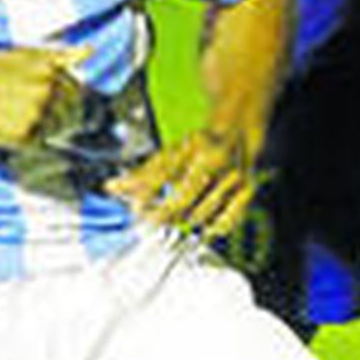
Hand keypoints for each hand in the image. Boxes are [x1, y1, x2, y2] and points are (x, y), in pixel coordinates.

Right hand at [0, 46, 86, 151]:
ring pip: (57, 129)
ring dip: (44, 128)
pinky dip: (29, 139)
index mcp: (49, 70)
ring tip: (17, 116)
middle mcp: (45, 91)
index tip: (47, 99)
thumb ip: (59, 55)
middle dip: (58, 116)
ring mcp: (35, 113)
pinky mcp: (23, 134)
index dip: (65, 99)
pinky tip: (10, 125)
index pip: (77, 92)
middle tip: (29, 110)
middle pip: (71, 113)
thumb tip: (89, 51)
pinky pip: (39, 142)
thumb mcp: (26, 55)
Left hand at [106, 125, 255, 236]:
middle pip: (181, 202)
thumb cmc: (200, 146)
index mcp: (192, 145)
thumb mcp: (170, 153)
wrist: (239, 132)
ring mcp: (233, 175)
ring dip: (186, 220)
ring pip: (200, 215)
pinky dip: (214, 227)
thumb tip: (111, 188)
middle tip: (153, 218)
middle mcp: (214, 159)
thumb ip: (142, 173)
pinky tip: (207, 223)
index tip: (135, 208)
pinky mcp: (248, 190)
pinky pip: (227, 221)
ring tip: (180, 214)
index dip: (145, 196)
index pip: (161, 177)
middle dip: (163, 215)